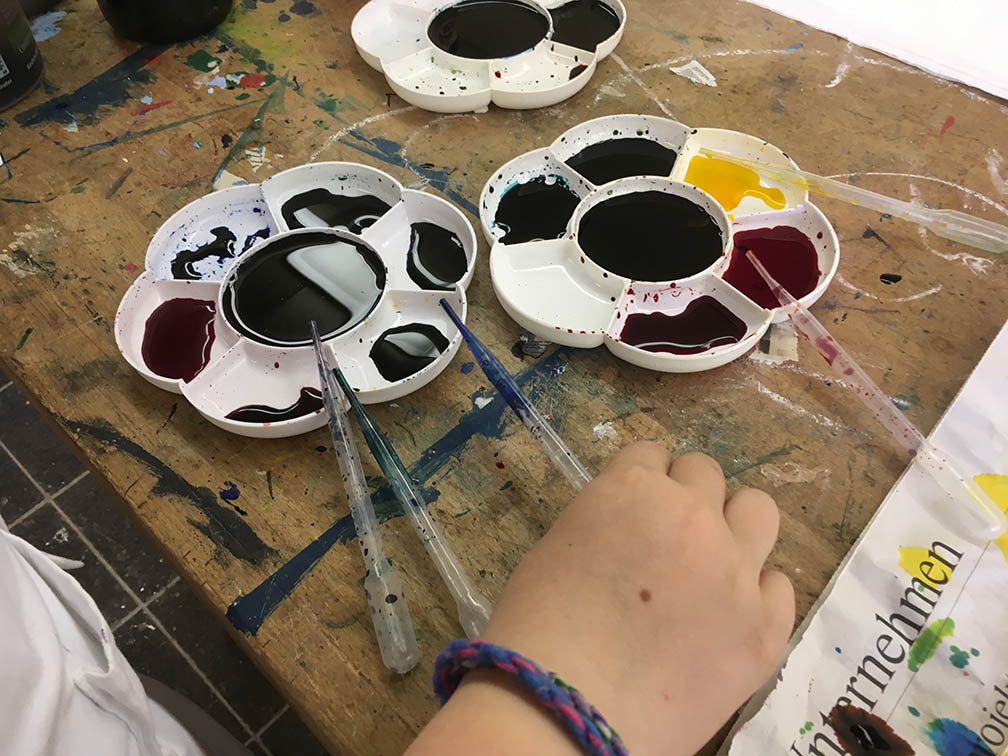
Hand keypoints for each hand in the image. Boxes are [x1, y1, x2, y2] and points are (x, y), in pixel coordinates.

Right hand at [408, 444, 794, 755]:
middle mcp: (694, 517)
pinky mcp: (765, 629)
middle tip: (665, 537)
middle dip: (684, 496)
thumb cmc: (538, 629)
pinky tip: (727, 615)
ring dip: (733, 524)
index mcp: (633, 489)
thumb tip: (629, 531)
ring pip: (758, 510)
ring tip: (711, 561)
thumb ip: (605, 521)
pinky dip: (756, 592)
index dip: (639, 481)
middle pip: (706, 473)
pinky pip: (780, 585)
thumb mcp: (558, 549)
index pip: (651, 454)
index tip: (632, 509)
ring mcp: (736, 573)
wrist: (565, 712)